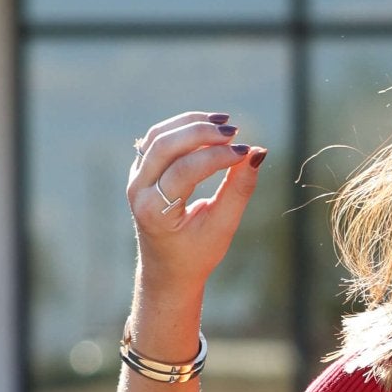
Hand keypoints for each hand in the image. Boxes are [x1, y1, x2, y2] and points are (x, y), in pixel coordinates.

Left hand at [127, 109, 266, 285]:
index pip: (184, 170)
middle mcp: (138, 191)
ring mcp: (135, 178)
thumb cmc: (197, 252)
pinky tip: (209, 127)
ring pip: (158, 135)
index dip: (216, 156)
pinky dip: (183, 127)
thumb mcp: (222, 226)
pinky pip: (158, 138)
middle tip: (235, 131)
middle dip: (201, 133)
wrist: (167, 268)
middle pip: (165, 145)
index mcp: (155, 212)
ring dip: (191, 124)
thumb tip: (257, 153)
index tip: (245, 151)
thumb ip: (238, 189)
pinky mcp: (141, 169)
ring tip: (224, 123)